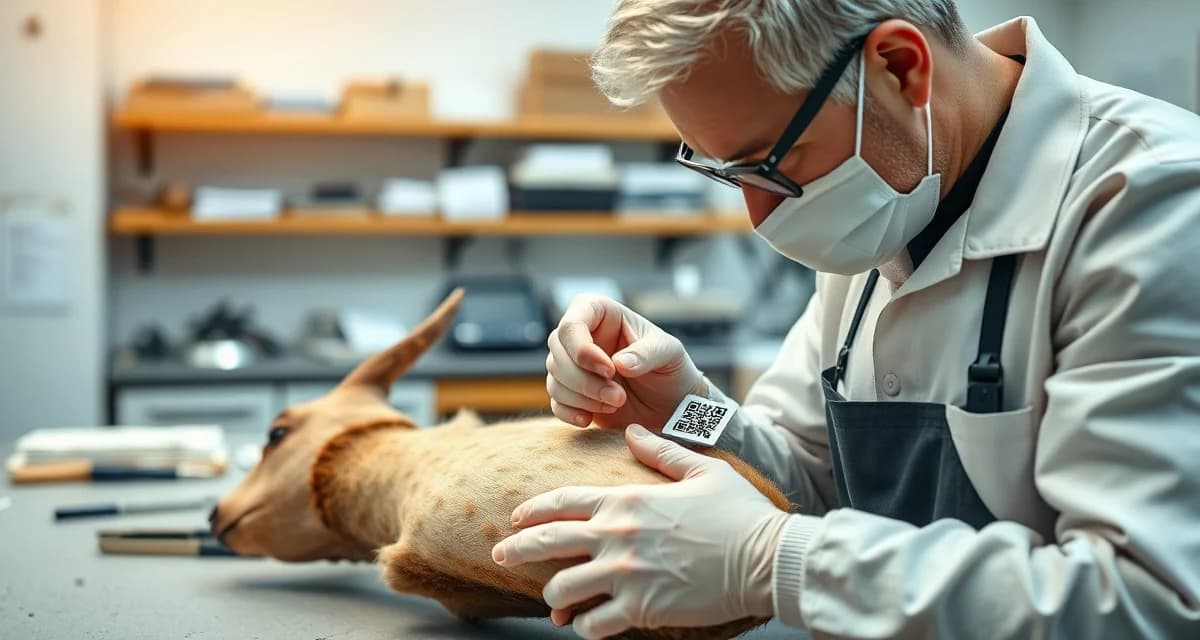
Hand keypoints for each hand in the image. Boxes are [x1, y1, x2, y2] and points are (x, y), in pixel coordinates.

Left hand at [491, 425, 790, 638]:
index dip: (533, 511)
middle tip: (500, 557)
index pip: (563, 501)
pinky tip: (587, 624)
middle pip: (546, 542)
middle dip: (516, 550)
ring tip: (556, 603)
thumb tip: (631, 434)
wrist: (767, 557)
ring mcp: (626, 573)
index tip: (515, 519)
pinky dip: (584, 627)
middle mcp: (617, 535)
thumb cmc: (741, 512)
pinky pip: (592, 624)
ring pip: (561, 589)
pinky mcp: (641, 609)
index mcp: (628, 499)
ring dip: (554, 597)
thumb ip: (660, 452)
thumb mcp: (701, 470)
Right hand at [546, 295, 703, 429]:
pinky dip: (570, 412)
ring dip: (582, 397)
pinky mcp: (572, 393)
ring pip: (554, 378)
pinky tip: (590, 419)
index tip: (610, 370)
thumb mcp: (669, 353)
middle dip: (585, 380)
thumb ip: (647, 354)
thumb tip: (620, 363)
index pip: (572, 323)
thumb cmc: (670, 368)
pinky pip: (555, 401)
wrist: (671, 404)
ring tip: (616, 404)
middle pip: (558, 352)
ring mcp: (573, 365)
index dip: (582, 348)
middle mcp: (581, 336)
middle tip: (619, 396)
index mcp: (600, 313)